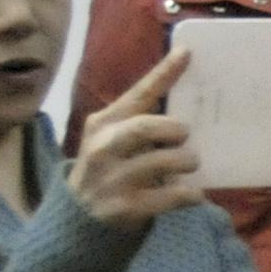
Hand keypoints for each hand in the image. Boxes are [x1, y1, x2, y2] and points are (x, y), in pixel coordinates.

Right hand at [72, 48, 205, 229]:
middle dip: (175, 130)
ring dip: (187, 161)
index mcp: (102, 123)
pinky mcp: (127, 207)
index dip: (163, 73)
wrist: (79, 219)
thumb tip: (188, 106)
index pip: (137, 94)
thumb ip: (139, 122)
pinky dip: (191, 194)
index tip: (187, 53)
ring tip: (189, 164)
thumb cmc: (109, 169)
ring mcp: (114, 179)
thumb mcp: (112, 140)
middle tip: (184, 137)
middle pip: (147, 127)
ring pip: (166, 161)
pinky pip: (175, 196)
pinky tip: (191, 194)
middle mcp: (103, 148)